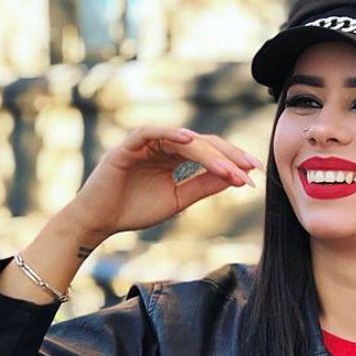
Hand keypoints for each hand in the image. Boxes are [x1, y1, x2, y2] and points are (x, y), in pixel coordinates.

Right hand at [65, 125, 262, 243]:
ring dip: (208, 153)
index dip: (232, 161)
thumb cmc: (135, 209)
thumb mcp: (178, 199)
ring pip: (183, 139)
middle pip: (202, 142)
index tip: (254, 174)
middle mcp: (163, 145)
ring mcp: (145, 143)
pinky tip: (190, 139)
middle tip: (250, 169)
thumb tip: (235, 177)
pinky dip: (169, 133)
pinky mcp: (128, 146)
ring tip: (229, 168)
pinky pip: (151, 133)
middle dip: (228, 156)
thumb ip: (203, 186)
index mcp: (174, 156)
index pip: (209, 152)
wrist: (101, 222)